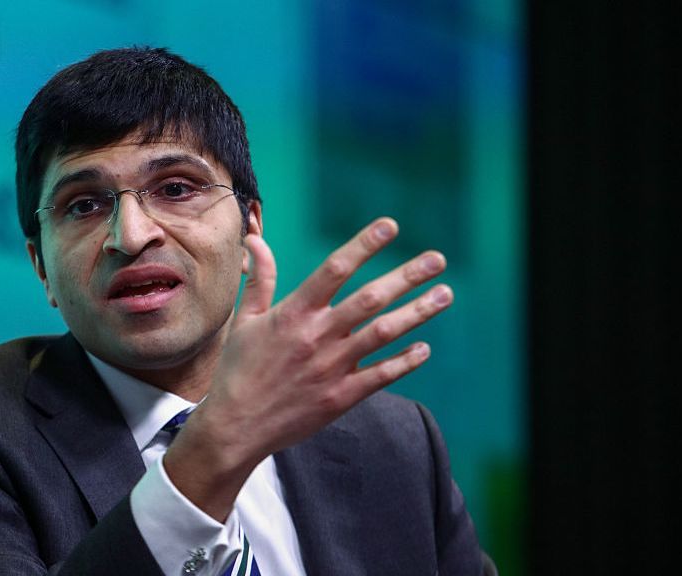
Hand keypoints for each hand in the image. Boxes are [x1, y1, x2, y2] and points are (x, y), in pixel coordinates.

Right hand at [166, 217, 452, 519]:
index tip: (390, 226)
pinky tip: (425, 347)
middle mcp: (316, 336)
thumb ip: (260, 279)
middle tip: (437, 259)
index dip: (364, 245)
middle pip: (369, 298)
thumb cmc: (238, 370)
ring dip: (417, 312)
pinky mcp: (340, 397)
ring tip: (445, 294)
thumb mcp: (245, 320)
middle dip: (407, 276)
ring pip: (383, 333)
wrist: (235, 425)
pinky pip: (381, 375)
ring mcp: (331, 367)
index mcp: (293, 313)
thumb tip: (255, 239)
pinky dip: (405, 361)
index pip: (335, 269)